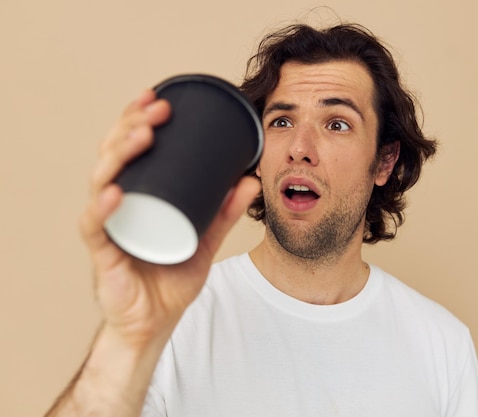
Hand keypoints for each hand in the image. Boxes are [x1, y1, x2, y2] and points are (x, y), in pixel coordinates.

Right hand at [79, 89, 259, 348]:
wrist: (156, 322)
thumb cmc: (172, 279)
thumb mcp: (206, 239)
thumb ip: (225, 211)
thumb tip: (252, 179)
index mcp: (136, 196)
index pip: (129, 149)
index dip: (136, 119)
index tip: (158, 98)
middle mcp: (116, 205)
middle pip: (112, 156)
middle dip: (131, 126)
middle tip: (158, 109)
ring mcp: (108, 228)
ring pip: (100, 182)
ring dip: (119, 155)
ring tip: (144, 136)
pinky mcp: (104, 255)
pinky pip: (95, 228)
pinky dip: (102, 209)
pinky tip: (115, 192)